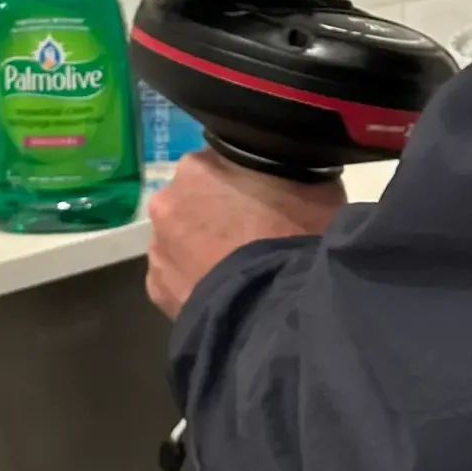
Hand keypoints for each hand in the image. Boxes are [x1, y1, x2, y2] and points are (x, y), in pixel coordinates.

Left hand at [146, 149, 346, 316]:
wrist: (279, 305)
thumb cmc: (298, 236)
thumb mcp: (313, 185)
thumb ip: (284, 174)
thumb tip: (286, 178)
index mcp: (197, 166)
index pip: (217, 165)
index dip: (242, 183)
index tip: (263, 200)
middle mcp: (167, 201)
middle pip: (193, 202)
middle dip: (216, 215)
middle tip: (252, 236)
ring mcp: (158, 249)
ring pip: (181, 242)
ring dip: (202, 250)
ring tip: (238, 270)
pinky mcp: (158, 292)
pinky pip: (178, 280)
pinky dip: (196, 283)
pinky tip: (225, 293)